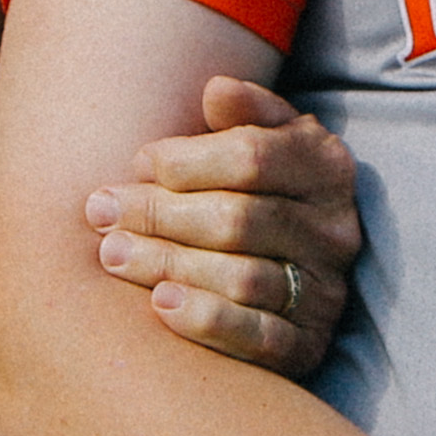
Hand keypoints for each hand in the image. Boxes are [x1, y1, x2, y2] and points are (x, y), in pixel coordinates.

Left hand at [87, 77, 362, 379]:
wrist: (287, 271)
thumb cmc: (253, 191)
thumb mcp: (261, 140)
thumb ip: (243, 113)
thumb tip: (215, 90)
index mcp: (325, 167)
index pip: (253, 157)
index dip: (186, 159)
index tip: (136, 162)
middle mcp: (335, 231)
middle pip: (239, 219)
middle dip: (160, 214)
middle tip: (101, 212)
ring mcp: (325, 292)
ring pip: (242, 278)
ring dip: (167, 264)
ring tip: (111, 254)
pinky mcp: (308, 345)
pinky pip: (259, 338)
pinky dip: (206, 320)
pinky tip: (160, 304)